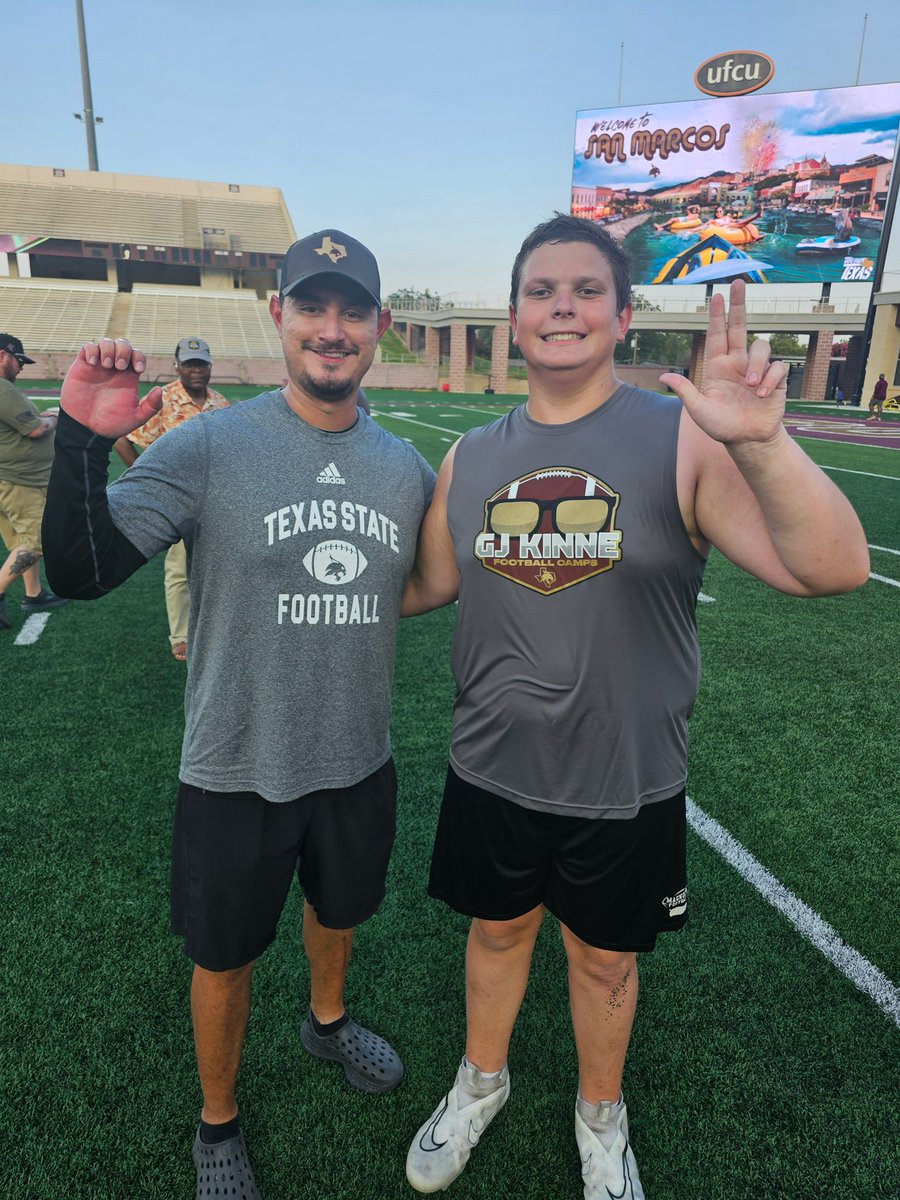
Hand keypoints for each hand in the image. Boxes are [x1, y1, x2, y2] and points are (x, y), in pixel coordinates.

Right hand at [61, 339, 162, 437]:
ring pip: (106, 342)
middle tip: (120, 366)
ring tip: (106, 365)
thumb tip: (160, 389)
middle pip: (123, 344)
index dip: (140, 357)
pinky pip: (88, 347)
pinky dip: (92, 350)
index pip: (137, 355)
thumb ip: (152, 406)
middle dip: (124, 350)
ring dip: (108, 349)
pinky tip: (93, 364)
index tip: (138, 370)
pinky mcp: (82, 366)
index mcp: (128, 377)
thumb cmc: (111, 424)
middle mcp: (114, 369)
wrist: (86, 429)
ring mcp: (98, 366)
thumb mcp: (136, 418)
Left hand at [659, 281, 787, 446]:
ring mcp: (757, 369)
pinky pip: (777, 367)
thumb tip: (664, 377)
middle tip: (738, 282)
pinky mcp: (775, 378)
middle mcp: (738, 362)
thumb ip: (686, 393)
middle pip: (740, 326)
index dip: (717, 315)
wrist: (748, 440)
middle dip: (738, 304)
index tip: (717, 295)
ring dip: (757, 366)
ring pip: (761, 347)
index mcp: (718, 366)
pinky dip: (770, 379)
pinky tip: (763, 395)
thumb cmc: (722, 426)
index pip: (717, 335)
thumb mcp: (699, 411)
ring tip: (752, 388)